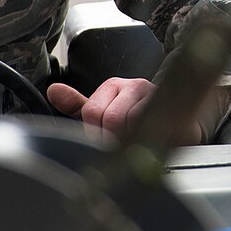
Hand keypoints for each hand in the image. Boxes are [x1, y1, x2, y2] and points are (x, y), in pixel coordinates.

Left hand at [46, 76, 202, 142]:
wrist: (177, 119)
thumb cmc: (136, 118)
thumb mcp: (104, 110)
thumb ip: (78, 105)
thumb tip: (53, 90)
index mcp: (115, 85)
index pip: (92, 111)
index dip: (94, 133)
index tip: (103, 139)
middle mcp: (137, 86)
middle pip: (112, 119)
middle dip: (113, 139)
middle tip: (120, 145)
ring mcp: (159, 98)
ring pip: (134, 125)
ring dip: (132, 143)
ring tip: (137, 144)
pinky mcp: (177, 112)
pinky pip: (156, 132)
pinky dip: (150, 144)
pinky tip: (150, 144)